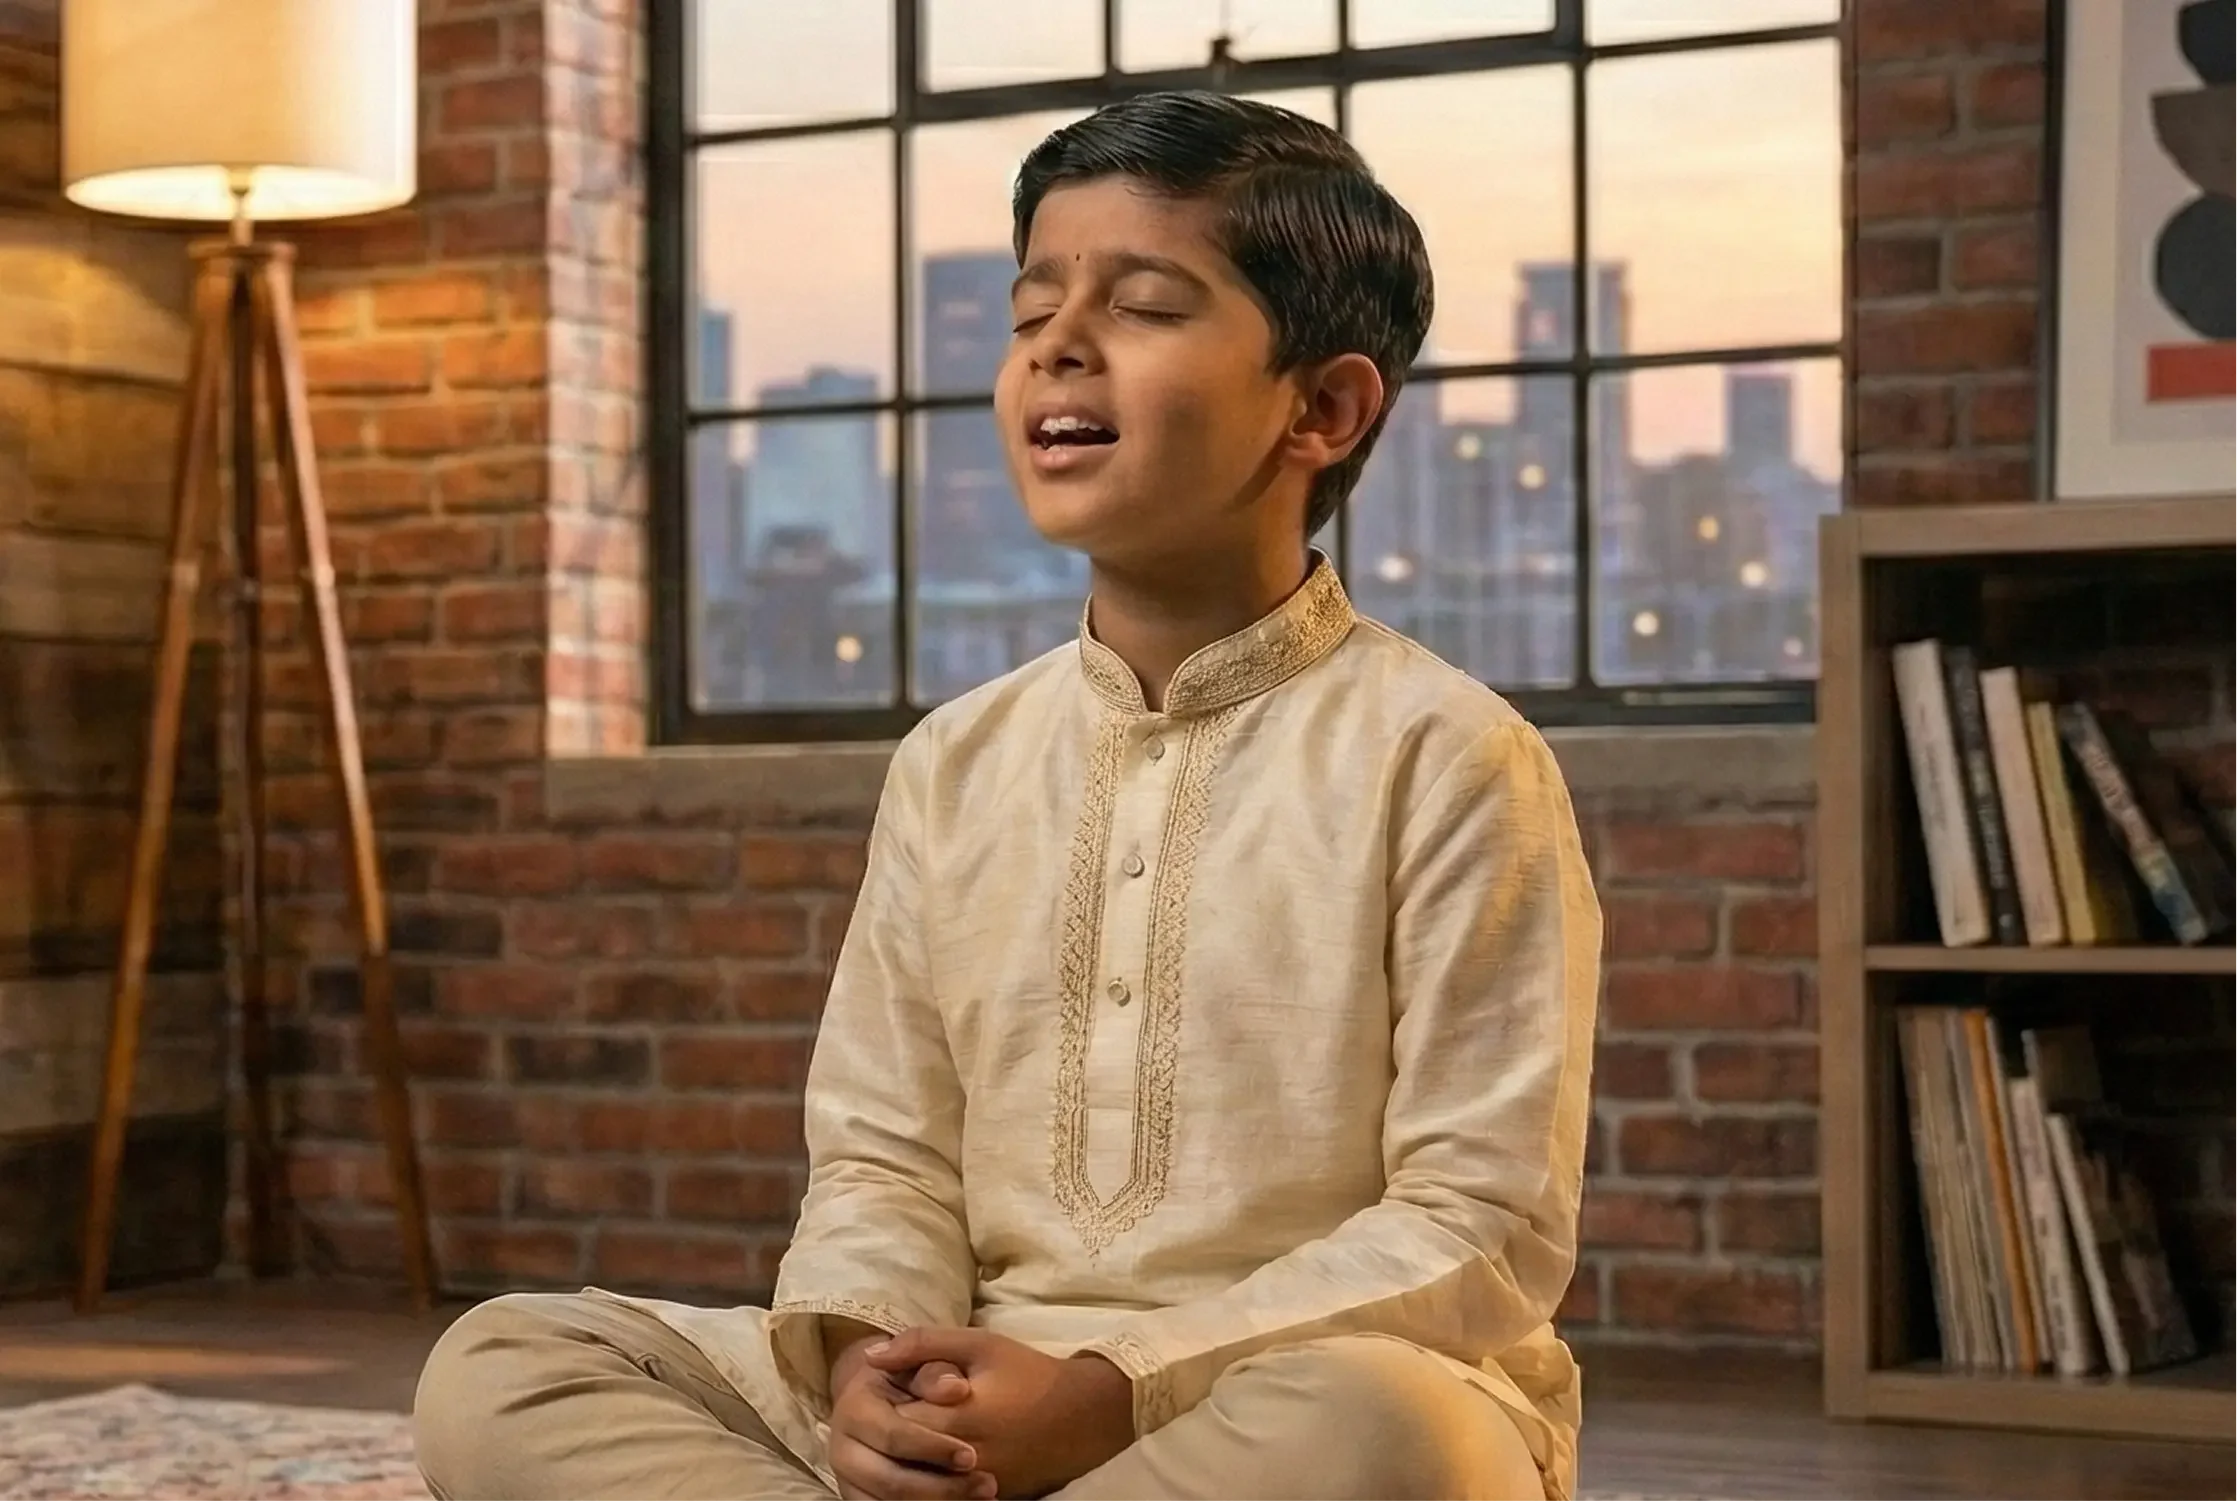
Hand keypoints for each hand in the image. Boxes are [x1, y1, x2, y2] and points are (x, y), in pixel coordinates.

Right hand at [828, 1333, 995, 1500]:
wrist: (884, 1398)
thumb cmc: (910, 1377)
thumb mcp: (922, 1365)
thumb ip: (936, 1372)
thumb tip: (957, 1389)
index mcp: (853, 1409)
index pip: (893, 1436)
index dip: (934, 1448)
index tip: (973, 1456)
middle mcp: (842, 1449)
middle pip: (890, 1481)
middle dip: (942, 1488)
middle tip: (988, 1486)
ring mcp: (848, 1480)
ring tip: (983, 1498)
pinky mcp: (859, 1499)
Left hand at [869, 1329, 1134, 1498]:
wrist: (1082, 1415)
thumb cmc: (1029, 1373)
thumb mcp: (979, 1344)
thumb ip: (922, 1344)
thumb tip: (872, 1356)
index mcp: (956, 1418)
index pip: (892, 1422)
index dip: (883, 1405)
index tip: (887, 1390)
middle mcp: (961, 1461)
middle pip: (900, 1457)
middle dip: (891, 1436)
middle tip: (896, 1414)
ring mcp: (974, 1487)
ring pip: (916, 1484)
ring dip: (907, 1462)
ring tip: (911, 1437)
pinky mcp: (986, 1500)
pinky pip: (941, 1496)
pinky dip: (929, 1479)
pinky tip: (929, 1460)